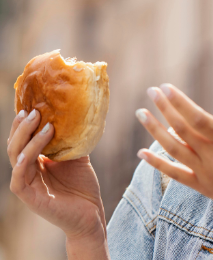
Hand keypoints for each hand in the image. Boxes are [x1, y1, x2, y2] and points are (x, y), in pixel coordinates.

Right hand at [6, 110, 106, 242]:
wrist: (90, 213)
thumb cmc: (82, 186)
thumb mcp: (77, 157)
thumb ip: (72, 140)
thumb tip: (76, 116)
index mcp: (35, 161)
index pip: (24, 139)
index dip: (25, 123)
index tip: (32, 104)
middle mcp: (27, 170)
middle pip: (16, 144)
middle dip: (22, 126)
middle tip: (33, 110)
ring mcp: (26, 183)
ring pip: (17, 156)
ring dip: (27, 138)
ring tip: (41, 122)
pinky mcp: (28, 196)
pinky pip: (19, 176)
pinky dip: (24, 161)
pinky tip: (31, 150)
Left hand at [135, 82, 212, 220]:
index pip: (197, 117)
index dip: (179, 101)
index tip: (166, 87)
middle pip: (181, 129)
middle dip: (164, 108)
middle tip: (152, 91)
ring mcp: (205, 173)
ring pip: (173, 148)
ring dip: (154, 130)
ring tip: (141, 113)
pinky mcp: (202, 186)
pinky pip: (174, 173)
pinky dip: (157, 163)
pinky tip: (141, 153)